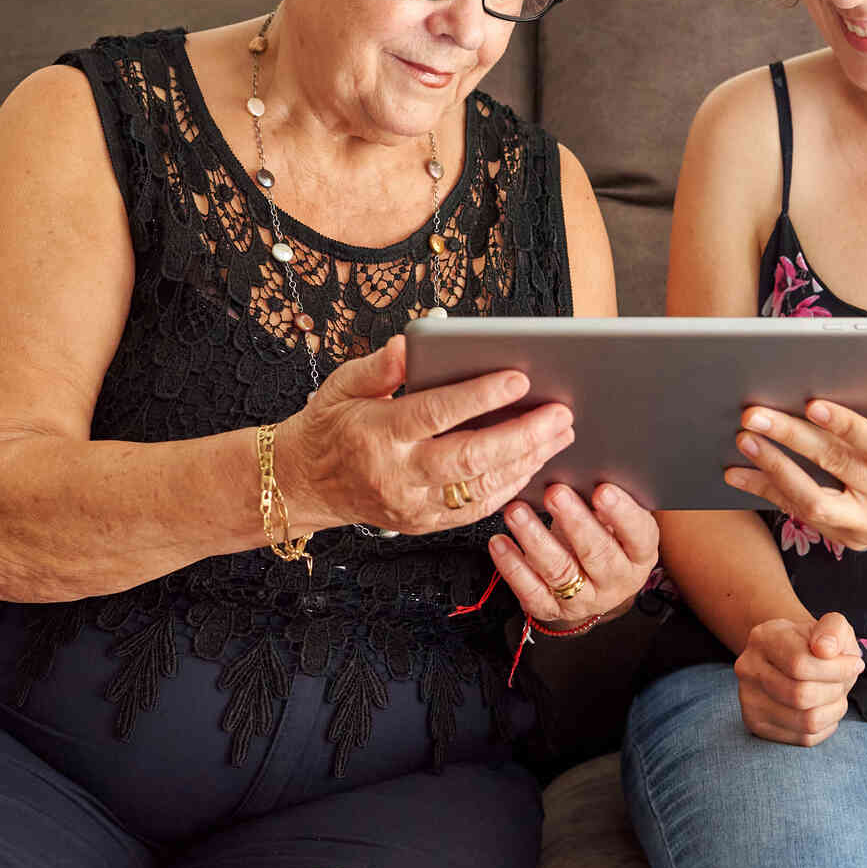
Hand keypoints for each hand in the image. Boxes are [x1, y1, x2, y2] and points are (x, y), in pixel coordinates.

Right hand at [276, 336, 574, 535]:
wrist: (306, 482)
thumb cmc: (331, 425)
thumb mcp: (343, 384)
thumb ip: (381, 366)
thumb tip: (413, 343)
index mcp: (377, 433)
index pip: (436, 413)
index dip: (479, 396)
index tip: (519, 377)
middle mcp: (398, 474)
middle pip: (470, 458)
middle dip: (522, 435)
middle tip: (560, 412)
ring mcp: (413, 505)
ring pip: (481, 488)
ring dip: (527, 460)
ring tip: (560, 433)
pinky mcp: (424, 523)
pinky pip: (476, 509)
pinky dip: (510, 486)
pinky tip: (534, 462)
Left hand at [488, 483, 659, 630]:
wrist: (592, 585)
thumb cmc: (604, 537)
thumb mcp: (614, 521)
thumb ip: (605, 502)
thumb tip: (584, 469)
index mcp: (640, 554)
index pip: (638, 534)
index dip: (621, 513)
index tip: (602, 489)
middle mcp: (617, 580)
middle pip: (597, 554)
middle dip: (574, 521)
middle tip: (555, 493)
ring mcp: (585, 598)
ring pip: (560, 571)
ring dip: (535, 539)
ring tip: (516, 511)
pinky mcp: (553, 609)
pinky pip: (531, 591)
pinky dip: (513, 566)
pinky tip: (500, 542)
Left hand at [723, 379, 866, 550]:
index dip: (845, 425)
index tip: (811, 404)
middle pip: (838, 465)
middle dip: (793, 436)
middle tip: (756, 415)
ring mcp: (865, 524)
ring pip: (813, 500)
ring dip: (774, 468)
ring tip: (744, 440)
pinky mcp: (841, 537)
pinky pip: (796, 512)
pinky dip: (765, 490)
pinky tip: (738, 473)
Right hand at [736, 611, 863, 745]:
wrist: (795, 659)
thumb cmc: (816, 644)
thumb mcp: (832, 626)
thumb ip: (833, 629)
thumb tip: (825, 649)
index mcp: (763, 638)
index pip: (800, 664)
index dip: (836, 670)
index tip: (854, 664)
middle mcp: (748, 669)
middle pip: (801, 696)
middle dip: (834, 690)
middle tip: (843, 682)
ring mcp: (749, 700)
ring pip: (806, 721)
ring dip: (834, 710)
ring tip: (836, 695)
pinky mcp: (758, 725)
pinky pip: (804, 738)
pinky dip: (826, 726)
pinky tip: (824, 708)